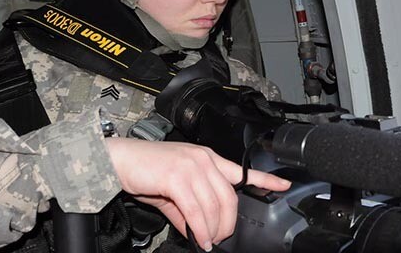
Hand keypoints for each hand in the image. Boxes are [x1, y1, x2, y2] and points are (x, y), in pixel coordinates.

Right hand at [105, 137, 289, 250]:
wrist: (117, 160)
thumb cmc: (144, 172)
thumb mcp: (172, 193)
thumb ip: (188, 211)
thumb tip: (199, 232)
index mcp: (207, 159)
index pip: (242, 170)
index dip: (265, 179)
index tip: (283, 185)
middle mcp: (204, 159)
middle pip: (230, 197)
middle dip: (228, 223)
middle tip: (219, 238)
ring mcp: (192, 165)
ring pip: (214, 205)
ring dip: (213, 229)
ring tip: (207, 241)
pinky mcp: (177, 175)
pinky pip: (196, 209)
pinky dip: (200, 227)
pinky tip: (199, 237)